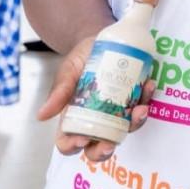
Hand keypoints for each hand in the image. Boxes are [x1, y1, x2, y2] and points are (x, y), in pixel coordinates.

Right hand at [37, 36, 155, 161]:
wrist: (101, 38)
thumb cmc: (81, 57)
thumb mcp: (68, 70)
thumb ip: (59, 90)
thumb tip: (41, 116)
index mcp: (74, 116)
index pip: (68, 141)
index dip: (73, 146)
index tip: (82, 140)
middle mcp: (96, 119)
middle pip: (98, 146)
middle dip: (105, 149)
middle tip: (111, 143)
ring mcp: (117, 111)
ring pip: (126, 129)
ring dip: (135, 123)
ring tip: (140, 109)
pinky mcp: (134, 99)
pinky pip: (141, 105)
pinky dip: (146, 98)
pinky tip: (148, 85)